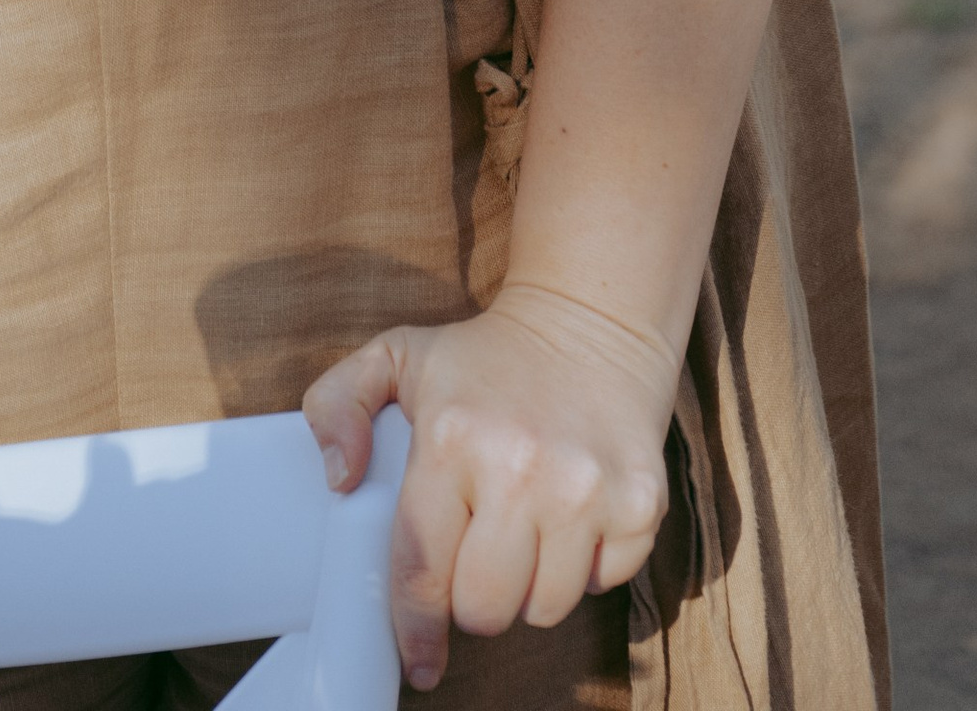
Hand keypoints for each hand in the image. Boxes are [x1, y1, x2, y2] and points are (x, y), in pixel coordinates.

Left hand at [304, 284, 670, 689]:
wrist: (591, 316)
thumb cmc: (484, 355)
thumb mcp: (395, 356)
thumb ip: (336, 405)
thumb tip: (339, 480)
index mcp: (451, 438)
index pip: (422, 569)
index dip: (415, 629)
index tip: (419, 660)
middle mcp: (520, 466)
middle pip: (486, 609)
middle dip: (475, 598)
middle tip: (477, 556)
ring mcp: (585, 488)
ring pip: (545, 609)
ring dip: (530, 586)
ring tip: (525, 528)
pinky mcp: (639, 502)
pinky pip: (602, 585)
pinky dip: (585, 568)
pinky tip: (572, 515)